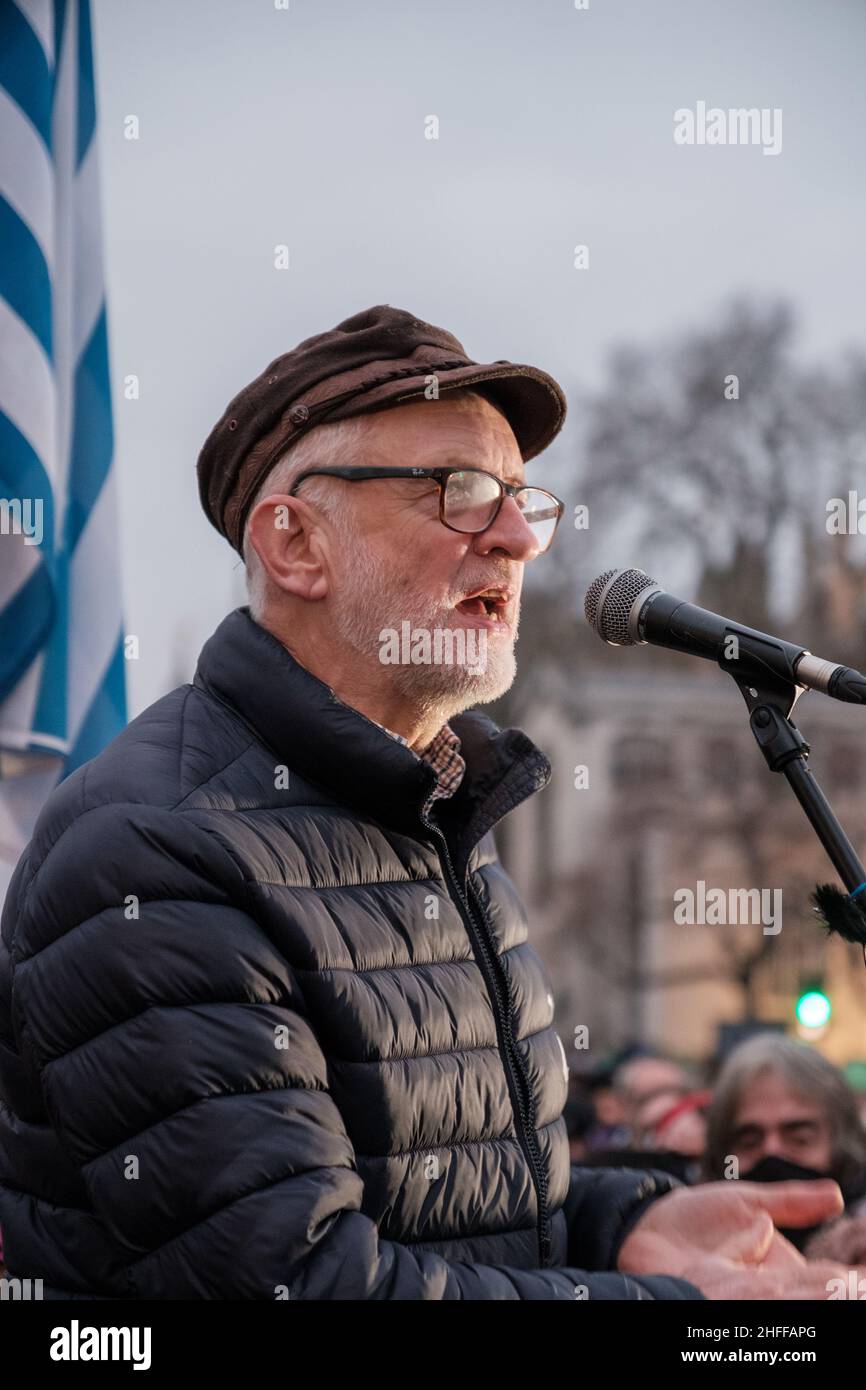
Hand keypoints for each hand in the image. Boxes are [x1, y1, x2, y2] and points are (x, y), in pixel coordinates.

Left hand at [617, 1180, 862, 1299]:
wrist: (641, 1224)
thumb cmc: (694, 1217)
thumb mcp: (745, 1202)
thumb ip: (790, 1202)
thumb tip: (837, 1195)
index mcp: (775, 1270)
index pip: (819, 1282)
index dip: (843, 1283)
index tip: (861, 1280)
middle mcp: (758, 1291)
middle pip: (800, 1298)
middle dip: (825, 1295)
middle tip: (852, 1288)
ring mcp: (730, 1298)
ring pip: (772, 1305)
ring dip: (798, 1300)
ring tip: (827, 1293)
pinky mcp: (701, 1299)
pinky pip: (730, 1302)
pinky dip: (750, 1299)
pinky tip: (769, 1292)